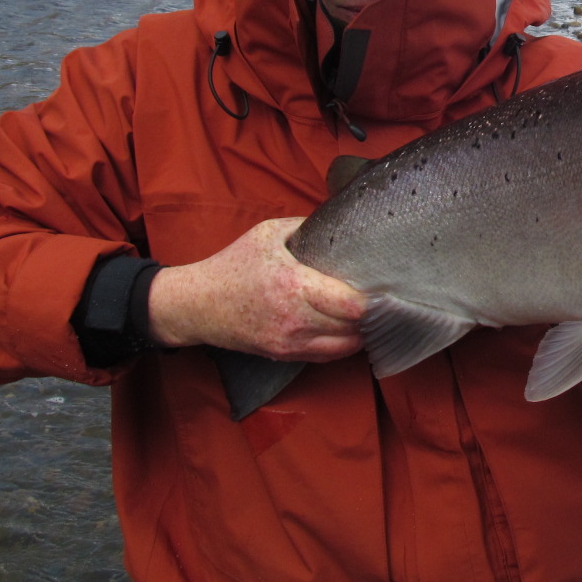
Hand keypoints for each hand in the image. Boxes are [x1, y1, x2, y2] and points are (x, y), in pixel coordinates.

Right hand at [147, 217, 365, 360]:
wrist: (197, 304)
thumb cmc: (233, 265)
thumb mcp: (268, 234)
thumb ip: (305, 227)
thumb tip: (337, 224)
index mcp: (295, 285)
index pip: (351, 305)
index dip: (373, 299)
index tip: (385, 286)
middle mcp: (296, 319)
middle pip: (353, 327)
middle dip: (372, 316)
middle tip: (384, 300)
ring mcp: (290, 342)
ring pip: (344, 348)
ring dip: (360, 333)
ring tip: (369, 316)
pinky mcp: (284, 354)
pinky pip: (326, 356)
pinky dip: (342, 346)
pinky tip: (349, 330)